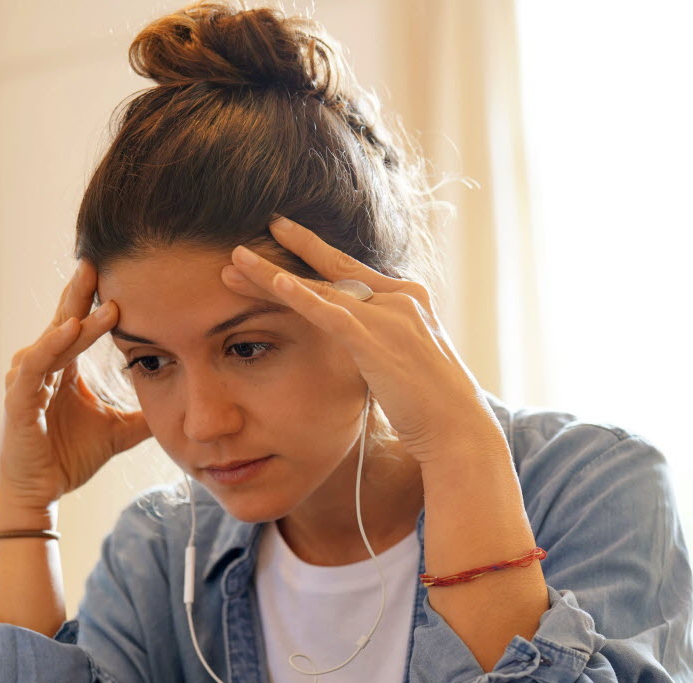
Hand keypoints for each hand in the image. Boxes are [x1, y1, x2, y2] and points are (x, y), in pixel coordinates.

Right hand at [0, 260, 149, 516]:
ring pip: (52, 341)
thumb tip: (179, 407)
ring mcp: (26, 382)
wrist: (41, 493)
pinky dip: (51, 347)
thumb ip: (142, 415)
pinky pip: (34, 368)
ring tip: (100, 298)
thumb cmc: (67, 457)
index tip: (119, 274)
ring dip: (76, 320)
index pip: (78, 326)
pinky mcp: (18, 402)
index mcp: (63, 370)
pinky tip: (68, 329)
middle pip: (62, 321)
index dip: (94, 300)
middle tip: (98, 261)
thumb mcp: (117, 432)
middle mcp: (41, 368)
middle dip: (80, 292)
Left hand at [220, 217, 496, 466]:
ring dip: (271, 276)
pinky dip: (299, 296)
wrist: (458, 430)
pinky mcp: (378, 339)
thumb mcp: (405, 364)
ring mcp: (390, 315)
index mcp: (409, 299)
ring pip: (321, 287)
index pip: (351, 272)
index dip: (314, 257)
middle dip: (286, 253)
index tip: (283, 241)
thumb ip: (383, 344)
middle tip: (244, 243)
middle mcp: (401, 298)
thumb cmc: (433, 408)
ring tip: (233, 265)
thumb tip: (364, 348)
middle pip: (332, 270)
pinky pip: (330, 313)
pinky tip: (272, 283)